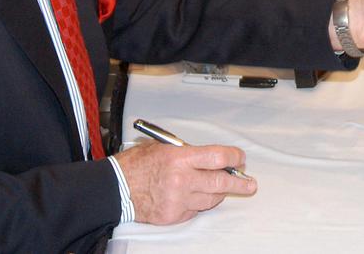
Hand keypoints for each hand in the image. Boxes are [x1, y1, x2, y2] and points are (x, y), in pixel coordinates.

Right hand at [115, 140, 256, 224]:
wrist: (114, 188)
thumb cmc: (135, 165)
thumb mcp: (162, 147)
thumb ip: (187, 152)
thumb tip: (210, 157)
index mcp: (179, 158)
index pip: (217, 158)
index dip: (234, 157)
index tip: (240, 158)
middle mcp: (182, 180)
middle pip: (221, 182)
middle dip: (239, 182)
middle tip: (249, 182)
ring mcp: (178, 201)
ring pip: (211, 199)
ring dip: (219, 193)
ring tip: (223, 188)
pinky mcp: (174, 216)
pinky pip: (196, 211)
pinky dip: (199, 204)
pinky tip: (195, 196)